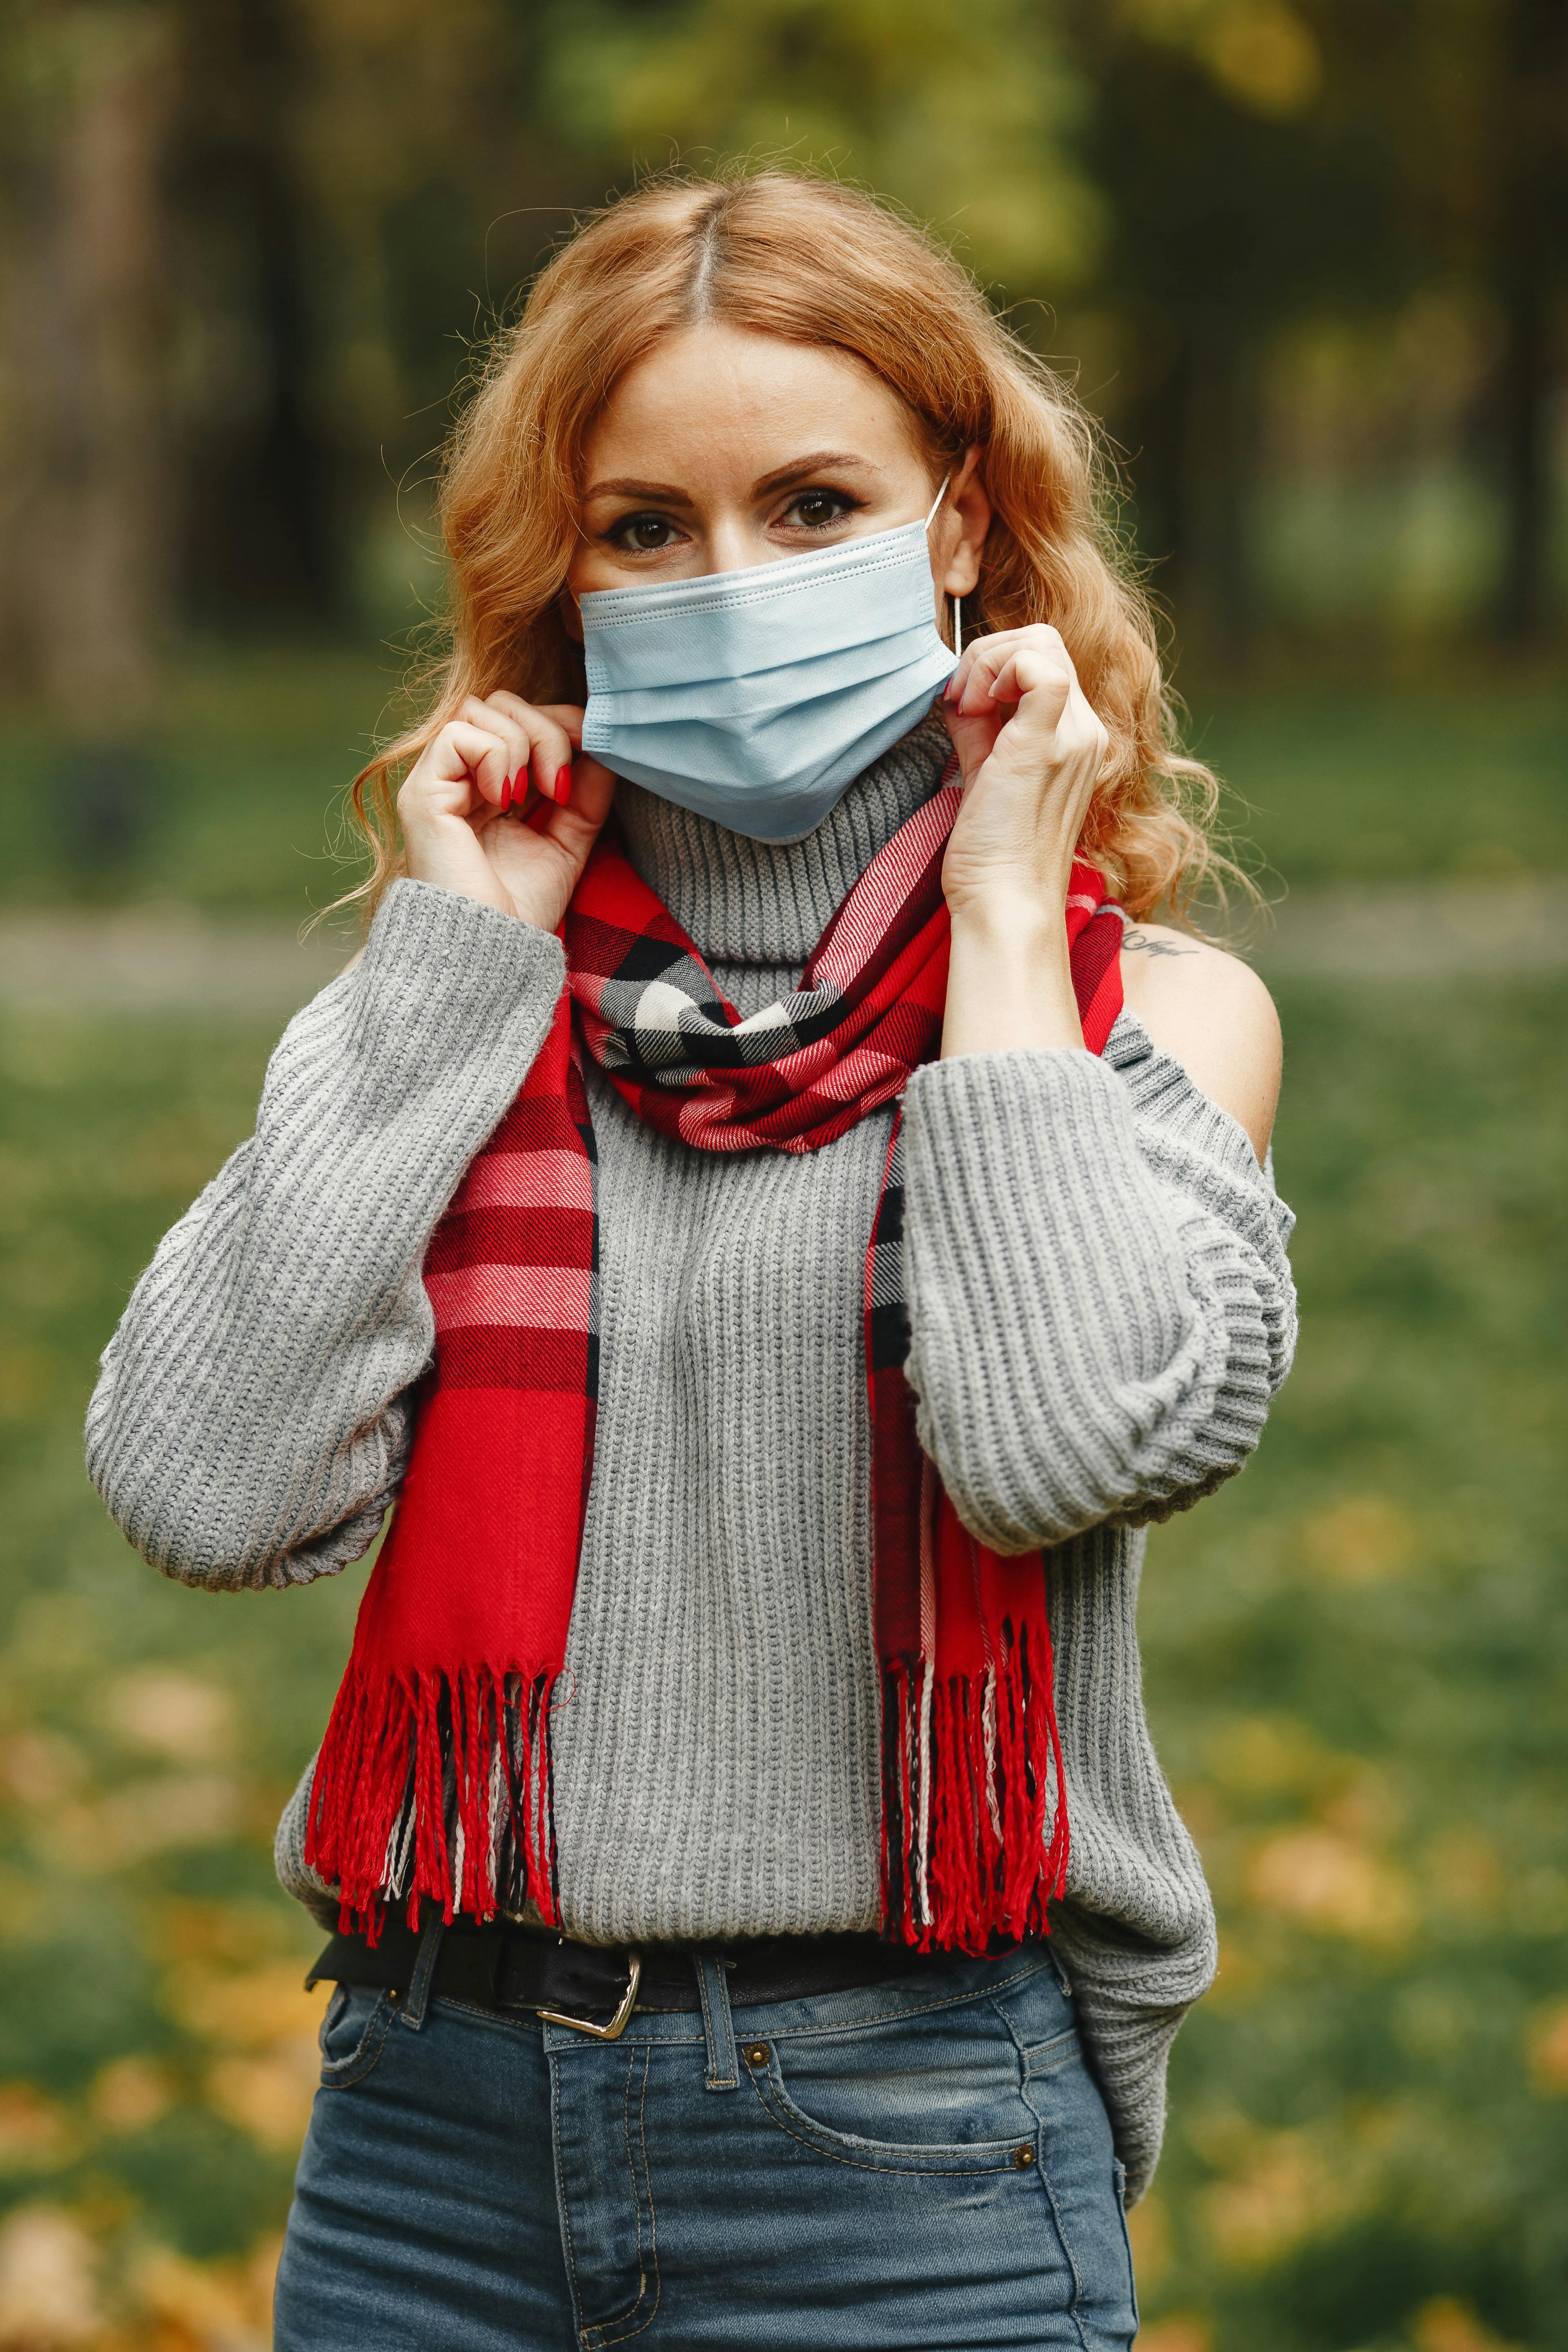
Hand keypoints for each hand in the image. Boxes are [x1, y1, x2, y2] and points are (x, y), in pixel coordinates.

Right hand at [397, 692, 615, 932]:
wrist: (490, 955)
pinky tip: (507, 797)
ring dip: (525, 741)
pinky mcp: (423, 794)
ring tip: (535, 794)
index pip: (520, 719)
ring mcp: (437, 783)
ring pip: (480, 709)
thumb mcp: (568, 842)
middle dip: (546, 729)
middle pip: (502, 704)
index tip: (590, 758)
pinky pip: (458, 735)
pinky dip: (496, 755)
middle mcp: (459, 779)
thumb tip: (604, 745)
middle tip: (561, 784)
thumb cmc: (519, 910)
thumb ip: (585, 794)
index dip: (560, 724)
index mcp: (488, 787)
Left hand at [936, 627, 1109, 1058]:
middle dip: (989, 654)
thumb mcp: (986, 772)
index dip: (995, 664)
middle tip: (959, 700)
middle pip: (1044, 640)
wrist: (1003, 901)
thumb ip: (981, 729)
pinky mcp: (1045, 745)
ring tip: (966, 707)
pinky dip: (995, 670)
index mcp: (1075, 737)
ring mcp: (1072, 736)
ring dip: (988, 661)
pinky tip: (972, 706)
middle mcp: (1085, 731)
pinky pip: (1037, 666)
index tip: (961, 701)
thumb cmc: (992, 852)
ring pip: (1040, 642)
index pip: (1045, 658)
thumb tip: (961, 694)